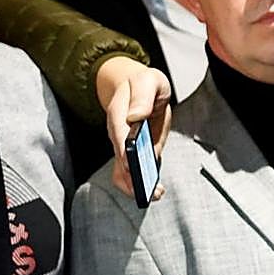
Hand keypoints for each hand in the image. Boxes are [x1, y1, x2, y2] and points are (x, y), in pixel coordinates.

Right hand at [97, 57, 171, 201]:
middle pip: (120, 156)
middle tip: (146, 187)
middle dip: (131, 173)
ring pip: (123, 169)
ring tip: (154, 193)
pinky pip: (132, 172)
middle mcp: (118, 132)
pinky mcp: (134, 153)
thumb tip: (135, 116)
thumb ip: (143, 95)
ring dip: (136, 185)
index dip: (123, 147)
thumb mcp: (149, 81)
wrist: (138, 87)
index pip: (118, 130)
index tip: (129, 162)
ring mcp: (125, 145)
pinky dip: (141, 184)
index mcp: (120, 111)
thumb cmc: (145, 84)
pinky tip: (155, 190)